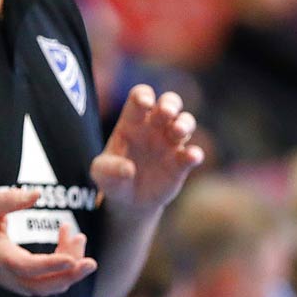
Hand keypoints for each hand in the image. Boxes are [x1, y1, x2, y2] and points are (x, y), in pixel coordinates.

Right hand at [0, 187, 95, 294]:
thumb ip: (9, 199)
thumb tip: (37, 194)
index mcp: (1, 258)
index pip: (28, 266)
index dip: (51, 265)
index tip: (72, 260)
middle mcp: (12, 276)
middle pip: (46, 285)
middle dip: (72, 275)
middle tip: (92, 262)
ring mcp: (21, 284)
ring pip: (53, 285)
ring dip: (72, 266)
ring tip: (77, 236)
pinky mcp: (30, 284)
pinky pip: (54, 281)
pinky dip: (67, 265)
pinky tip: (70, 238)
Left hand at [91, 85, 204, 219]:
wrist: (129, 201)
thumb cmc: (112, 178)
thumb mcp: (101, 174)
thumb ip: (108, 169)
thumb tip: (127, 169)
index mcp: (132, 121)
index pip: (140, 96)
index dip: (144, 95)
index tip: (145, 104)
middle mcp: (155, 127)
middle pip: (169, 102)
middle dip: (171, 103)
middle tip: (167, 112)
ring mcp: (170, 143)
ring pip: (186, 122)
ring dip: (185, 123)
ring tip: (178, 131)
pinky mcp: (181, 163)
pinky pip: (192, 154)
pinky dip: (194, 154)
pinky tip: (193, 156)